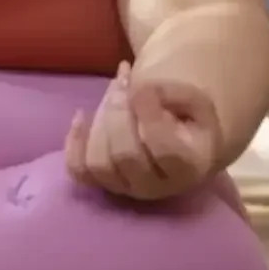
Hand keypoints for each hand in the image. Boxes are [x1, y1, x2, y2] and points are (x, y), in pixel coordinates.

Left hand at [65, 61, 221, 200]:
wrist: (180, 142)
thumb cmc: (189, 119)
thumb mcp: (195, 100)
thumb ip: (174, 93)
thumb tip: (139, 91)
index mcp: (190, 169)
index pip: (164, 149)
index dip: (148, 114)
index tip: (141, 85)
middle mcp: (157, 187)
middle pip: (125, 154)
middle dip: (119, 111)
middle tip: (122, 81)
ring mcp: (126, 189)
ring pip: (98, 163)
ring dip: (98, 123)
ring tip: (110, 95)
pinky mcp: (101, 184)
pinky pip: (78, 170)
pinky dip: (73, 141)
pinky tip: (81, 115)